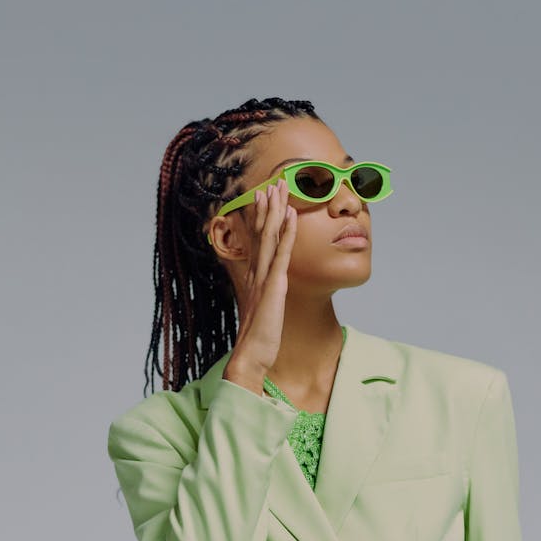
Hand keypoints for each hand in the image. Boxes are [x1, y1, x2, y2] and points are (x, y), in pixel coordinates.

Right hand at [227, 176, 296, 376]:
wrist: (250, 356)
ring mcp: (264, 278)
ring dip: (275, 211)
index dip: (261, 220)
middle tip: (272, 184)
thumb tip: (266, 298)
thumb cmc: (258, 341)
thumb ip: (264, 301)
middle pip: (262, 233)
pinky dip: (287, 232)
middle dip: (267, 207)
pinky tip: (291, 214)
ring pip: (270, 237)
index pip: (258, 243)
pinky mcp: (274, 286)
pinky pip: (282, 253)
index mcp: (254, 279)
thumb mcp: (262, 315)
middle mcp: (256, 274)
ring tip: (280, 188)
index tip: (264, 200)